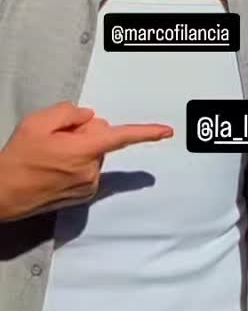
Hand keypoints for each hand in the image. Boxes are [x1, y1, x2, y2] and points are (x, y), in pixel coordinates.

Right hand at [0, 102, 172, 221]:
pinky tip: (54, 166)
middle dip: (85, 133)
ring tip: (50, 154)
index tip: (167, 131)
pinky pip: (87, 168)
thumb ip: (70, 114)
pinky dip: (76, 162)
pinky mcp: (81, 196)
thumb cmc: (18, 157)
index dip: (146, 132)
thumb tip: (89, 119)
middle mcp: (91, 171)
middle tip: (56, 137)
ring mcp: (87, 187)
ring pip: (94, 154)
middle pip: (101, 139)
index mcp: (84, 151)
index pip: (121, 137)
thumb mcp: (39, 122)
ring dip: (79, 148)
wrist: (1, 193)